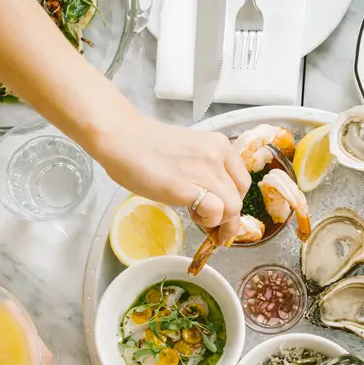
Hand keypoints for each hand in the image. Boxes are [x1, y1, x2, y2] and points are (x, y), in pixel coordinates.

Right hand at [101, 116, 250, 244]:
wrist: (121, 138)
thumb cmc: (146, 147)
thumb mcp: (189, 154)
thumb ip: (205, 172)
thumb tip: (211, 200)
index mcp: (220, 145)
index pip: (242, 182)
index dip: (234, 203)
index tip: (223, 216)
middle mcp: (218, 156)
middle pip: (240, 197)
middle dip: (229, 218)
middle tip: (210, 226)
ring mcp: (204, 170)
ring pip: (233, 208)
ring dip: (218, 221)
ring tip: (197, 217)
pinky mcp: (187, 187)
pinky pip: (216, 211)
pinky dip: (209, 221)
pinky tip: (192, 215)